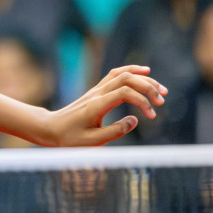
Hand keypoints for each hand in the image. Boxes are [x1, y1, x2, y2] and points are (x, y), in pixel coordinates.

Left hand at [34, 65, 165, 147]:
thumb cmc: (69, 138)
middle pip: (126, 78)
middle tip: (162, 100)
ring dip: (143, 78)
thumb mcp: (93, 141)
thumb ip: (115, 131)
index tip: (151, 115)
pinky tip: (144, 72)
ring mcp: (96, 90)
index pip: (125, 92)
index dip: (142, 101)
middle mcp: (97, 93)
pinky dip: (131, 71)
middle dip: (148, 87)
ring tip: (161, 88)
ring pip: (122, 74)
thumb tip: (135, 120)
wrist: (50, 128)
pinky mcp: (96, 91)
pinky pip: (115, 75)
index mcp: (97, 105)